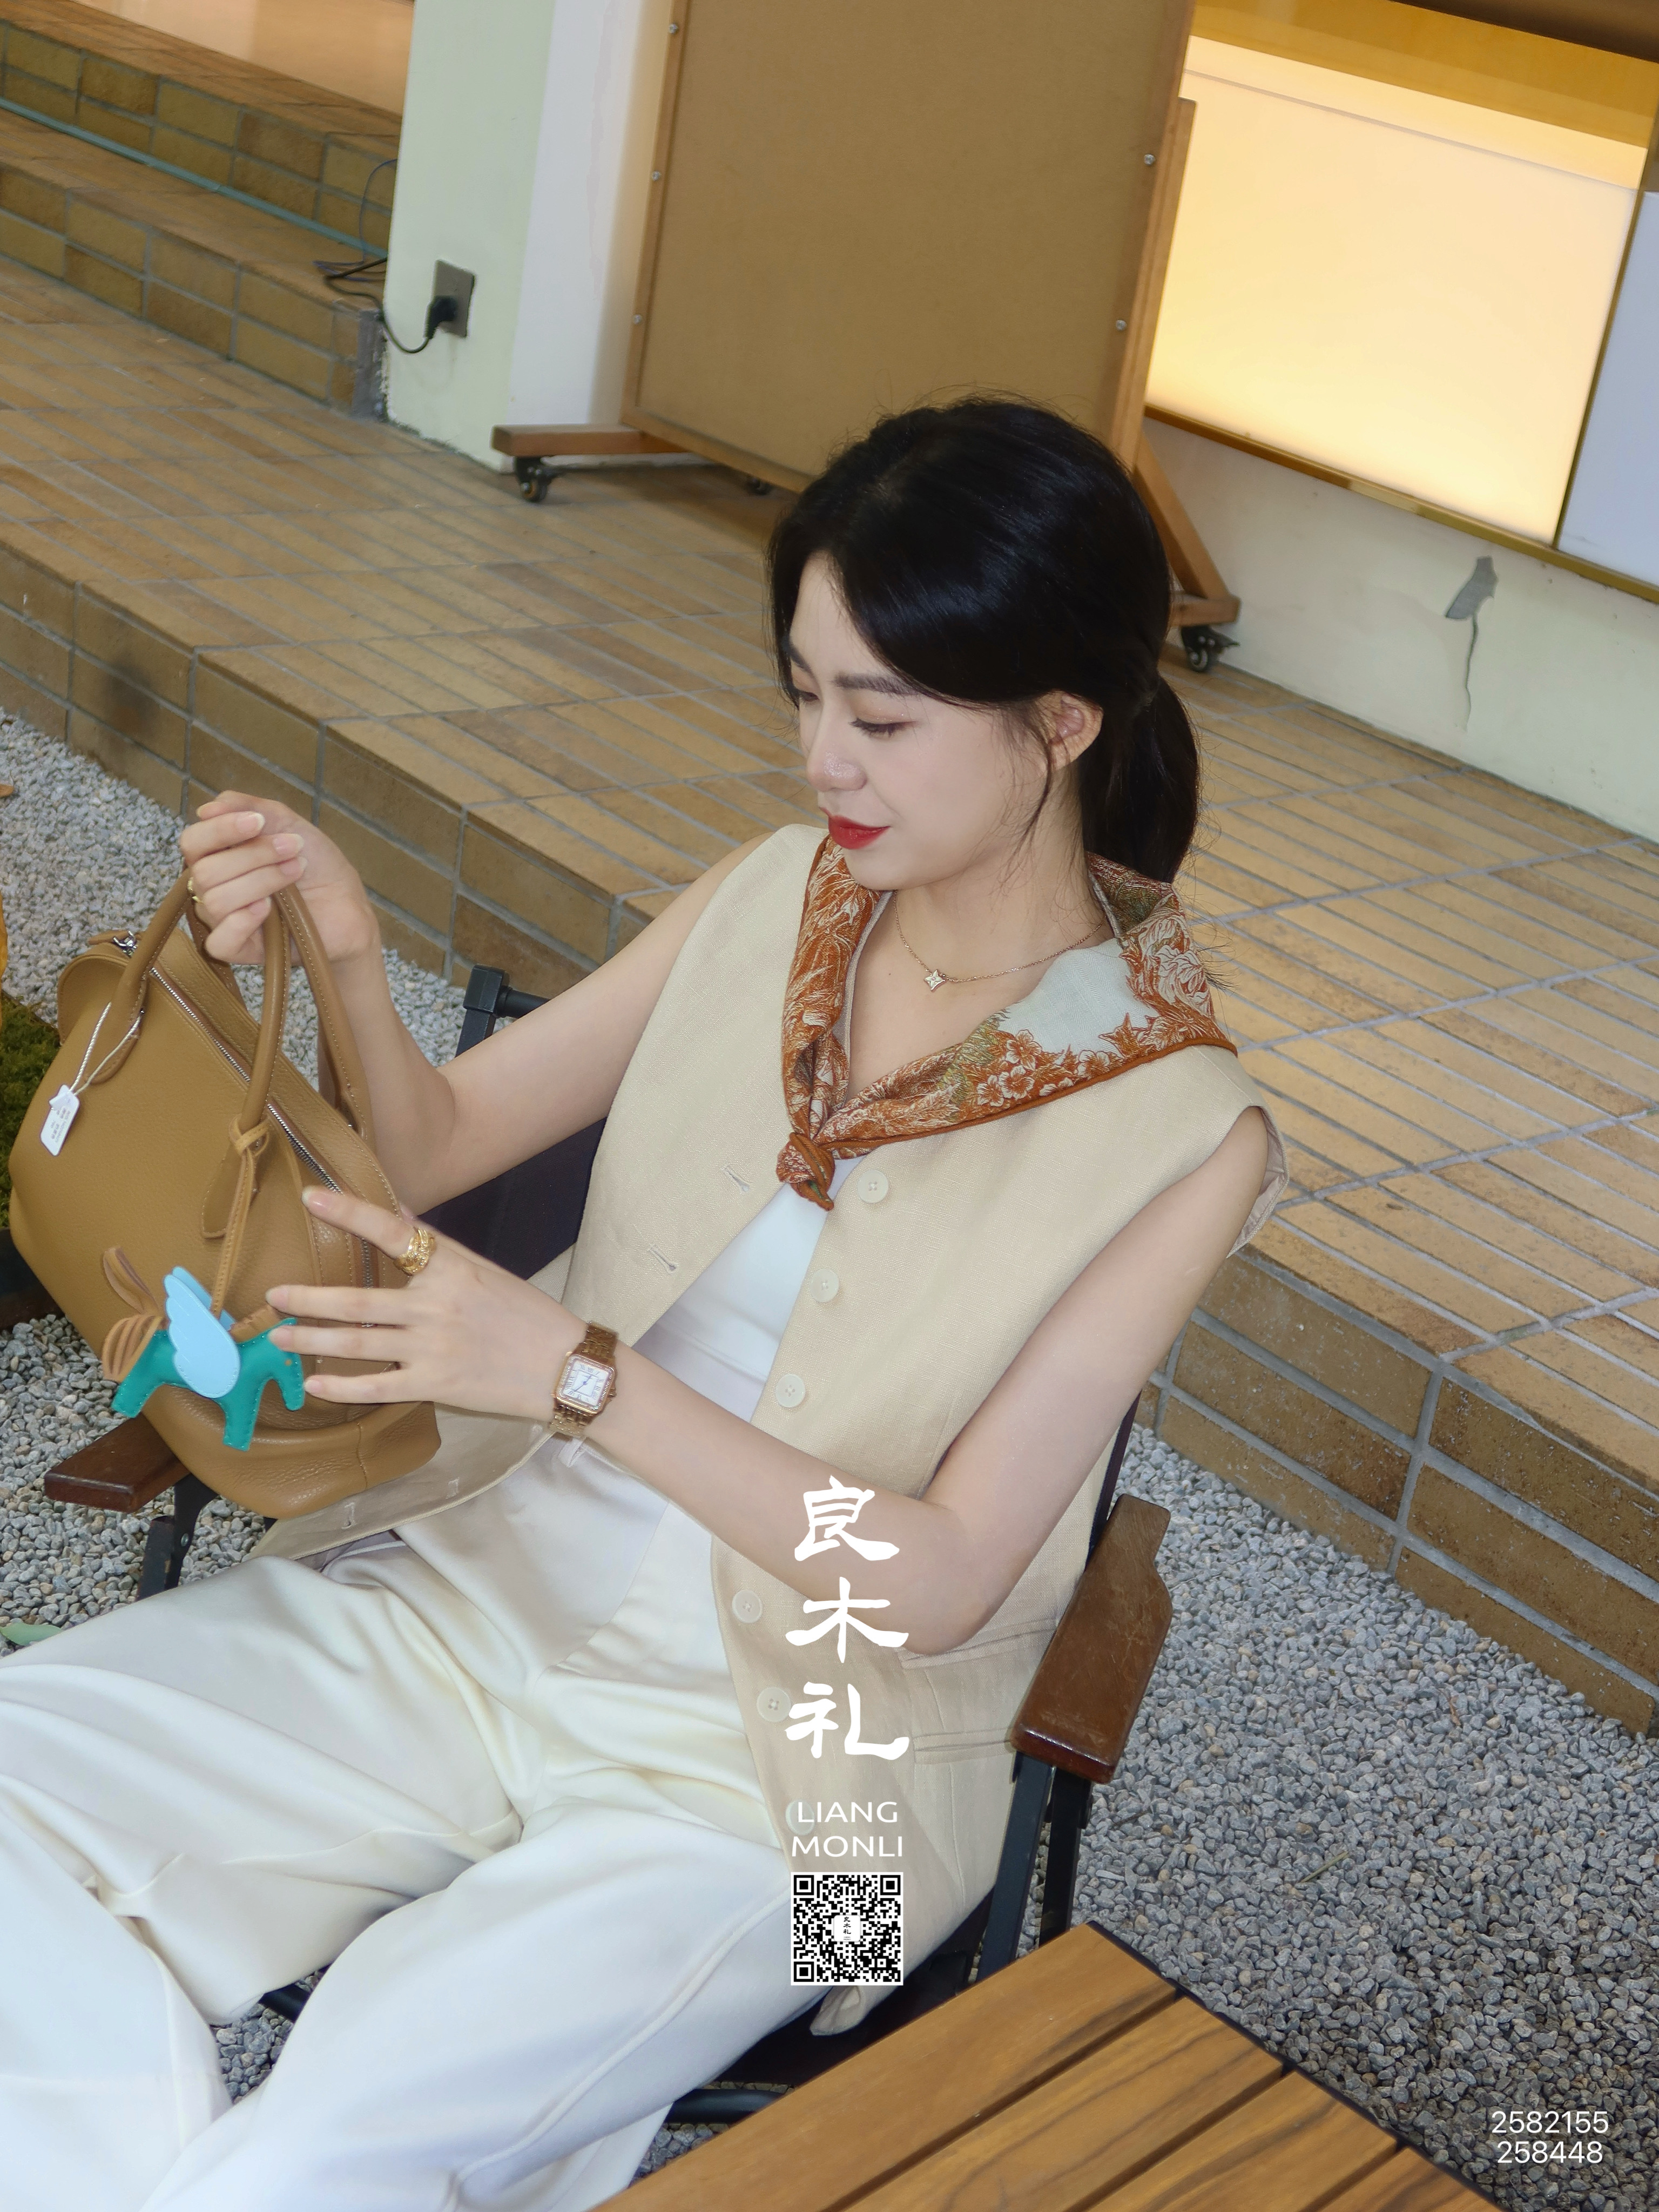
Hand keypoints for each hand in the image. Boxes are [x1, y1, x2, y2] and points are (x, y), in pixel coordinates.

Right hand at [180, 792, 379, 966]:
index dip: (220, 830)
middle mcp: (214, 888)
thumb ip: (249, 808)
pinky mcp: (241, 950)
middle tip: (293, 848)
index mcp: (218, 856)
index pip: (193, 842)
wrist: (349, 904)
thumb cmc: (317, 865)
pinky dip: (241, 922)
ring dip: (262, 881)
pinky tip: (268, 909)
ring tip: (295, 872)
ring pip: (216, 900)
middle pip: (205, 870)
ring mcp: (225, 920)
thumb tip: (207, 809)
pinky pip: (219, 942)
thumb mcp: (288, 824)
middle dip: (254, 855)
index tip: (258, 822)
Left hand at [267, 1187, 580, 1421]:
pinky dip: (342, 1387)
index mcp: (452, 1268)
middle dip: (308, 1298)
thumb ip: (437, 1246)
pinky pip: (377, 1387)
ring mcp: (434, 1347)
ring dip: (311, 1339)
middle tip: (272, 1294)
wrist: (565, 1367)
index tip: (311, 1197)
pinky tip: (316, 1385)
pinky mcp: (436, 1384)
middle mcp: (437, 1305)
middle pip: (356, 1300)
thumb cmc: (528, 1315)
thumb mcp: (485, 1270)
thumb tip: (398, 1210)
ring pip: (357, 1343)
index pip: (392, 1231)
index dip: (348, 1212)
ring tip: (279, 1335)